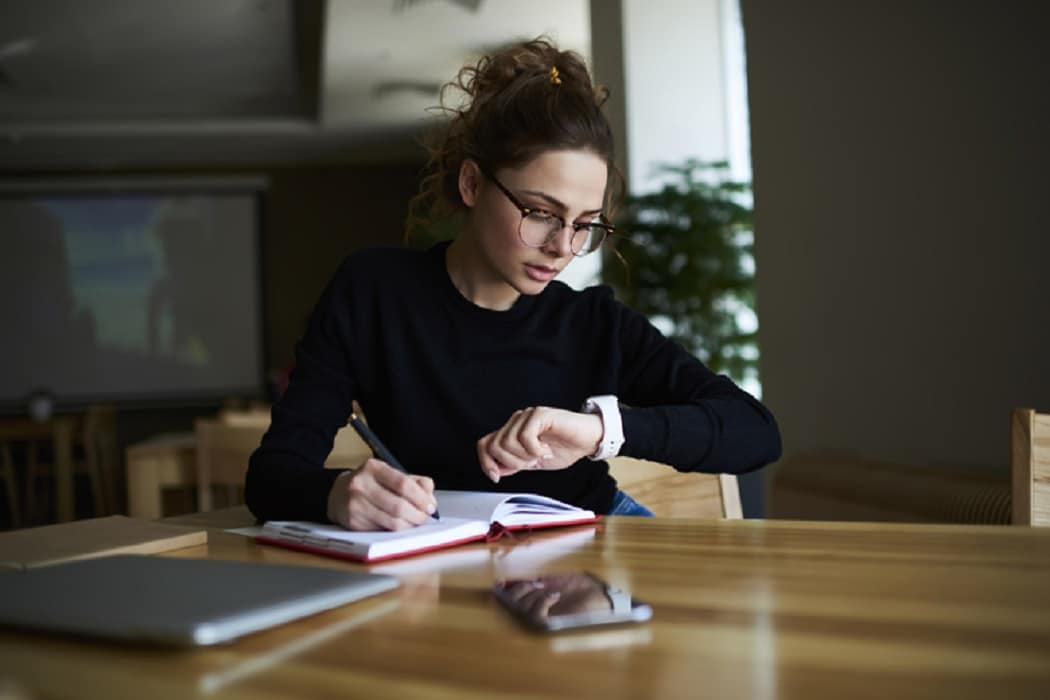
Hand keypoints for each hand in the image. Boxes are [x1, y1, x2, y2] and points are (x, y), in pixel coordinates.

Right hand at [326, 458, 436, 530]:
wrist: (337, 494)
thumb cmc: (371, 484)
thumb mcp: (390, 474)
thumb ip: (415, 482)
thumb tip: (430, 497)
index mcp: (373, 468)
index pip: (403, 483)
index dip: (421, 498)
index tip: (430, 506)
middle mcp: (361, 485)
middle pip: (398, 506)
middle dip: (418, 515)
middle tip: (425, 517)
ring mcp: (355, 505)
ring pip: (392, 522)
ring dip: (409, 525)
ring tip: (414, 522)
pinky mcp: (353, 523)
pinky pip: (382, 531)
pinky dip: (395, 531)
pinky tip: (399, 525)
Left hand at [477, 406, 602, 482]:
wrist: (588, 440)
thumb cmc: (565, 448)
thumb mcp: (533, 463)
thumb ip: (514, 464)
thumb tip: (495, 470)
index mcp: (513, 432)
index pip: (485, 444)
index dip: (485, 462)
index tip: (496, 477)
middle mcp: (517, 422)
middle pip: (494, 445)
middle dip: (512, 462)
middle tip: (532, 462)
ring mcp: (527, 416)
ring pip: (508, 442)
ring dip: (526, 456)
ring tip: (541, 455)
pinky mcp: (539, 414)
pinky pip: (525, 436)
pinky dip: (535, 449)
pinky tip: (546, 449)